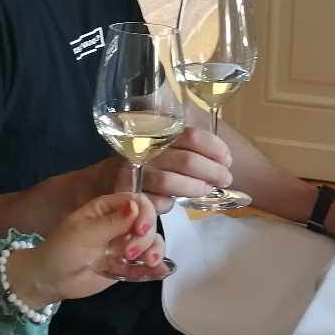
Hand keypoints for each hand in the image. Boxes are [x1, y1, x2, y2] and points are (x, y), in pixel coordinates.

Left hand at [3, 191, 165, 304]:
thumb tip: (137, 205)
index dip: (145, 213)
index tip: (140, 229)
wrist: (51, 279)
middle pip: (148, 223)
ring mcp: (125, 245)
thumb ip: (112, 222)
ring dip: (154, 251)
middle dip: (145, 237)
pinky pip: (147, 263)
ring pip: (152, 242)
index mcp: (107, 208)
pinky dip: (157, 266)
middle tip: (130, 253)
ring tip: (147, 263)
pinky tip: (160, 271)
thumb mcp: (84, 233)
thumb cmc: (62, 250)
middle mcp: (120, 224)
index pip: (137, 201)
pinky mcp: (128, 265)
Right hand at [111, 125, 232, 213]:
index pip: (192, 136)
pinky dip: (170, 203)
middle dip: (213, 172)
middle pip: (187, 161)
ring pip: (171, 182)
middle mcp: (145, 148)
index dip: (215, 148)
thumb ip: (186, 144)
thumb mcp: (164, 144)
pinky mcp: (128, 193)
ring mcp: (135, 171)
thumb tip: (223, 158)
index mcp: (157, 131)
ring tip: (207, 190)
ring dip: (195, 188)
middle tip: (225, 179)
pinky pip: (155, 201)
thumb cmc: (145, 160)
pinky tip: (175, 200)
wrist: (107, 179)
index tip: (227, 159)